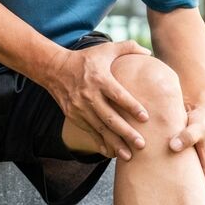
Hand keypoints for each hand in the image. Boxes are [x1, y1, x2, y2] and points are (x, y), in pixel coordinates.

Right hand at [47, 40, 151, 160]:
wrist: (55, 69)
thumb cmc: (86, 59)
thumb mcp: (105, 49)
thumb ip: (127, 47)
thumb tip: (149, 53)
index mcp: (100, 79)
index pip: (118, 95)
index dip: (132, 106)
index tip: (145, 117)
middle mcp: (90, 95)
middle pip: (110, 117)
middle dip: (126, 132)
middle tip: (142, 144)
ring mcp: (80, 108)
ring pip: (100, 129)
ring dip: (115, 143)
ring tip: (129, 156)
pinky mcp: (74, 116)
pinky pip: (90, 132)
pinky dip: (101, 143)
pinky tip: (111, 153)